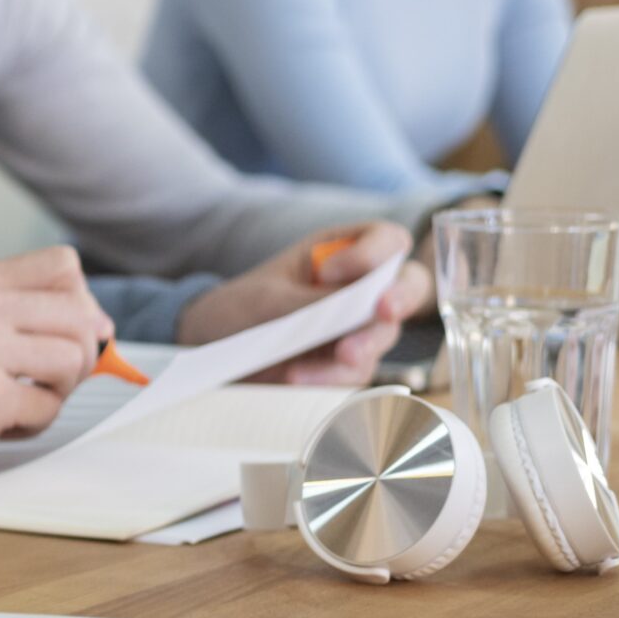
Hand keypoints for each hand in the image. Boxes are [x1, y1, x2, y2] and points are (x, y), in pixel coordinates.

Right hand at [0, 249, 111, 489]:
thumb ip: (17, 313)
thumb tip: (102, 328)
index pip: (64, 266)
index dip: (78, 304)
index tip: (59, 336)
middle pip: (83, 316)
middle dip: (80, 356)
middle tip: (45, 380)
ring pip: (74, 361)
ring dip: (56, 393)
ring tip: (18, 402)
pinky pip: (48, 408)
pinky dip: (30, 425)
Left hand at [174, 222, 430, 386]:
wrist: (211, 351)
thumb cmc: (239, 309)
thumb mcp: (270, 298)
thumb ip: (317, 301)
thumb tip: (365, 306)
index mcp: (340, 252)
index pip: (387, 240)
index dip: (375, 253)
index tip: (337, 271)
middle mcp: (358, 288)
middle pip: (407, 287)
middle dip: (398, 299)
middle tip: (382, 311)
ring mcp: (357, 327)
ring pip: (384, 334)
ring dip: (363, 345)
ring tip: (338, 355)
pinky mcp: (347, 364)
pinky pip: (357, 371)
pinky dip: (333, 376)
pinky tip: (299, 377)